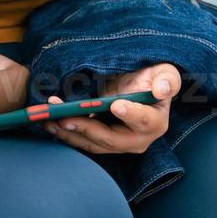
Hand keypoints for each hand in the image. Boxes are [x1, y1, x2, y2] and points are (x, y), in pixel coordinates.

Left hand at [44, 63, 180, 154]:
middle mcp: (137, 140)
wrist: (138, 87)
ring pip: (92, 143)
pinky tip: (49, 123)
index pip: (144, 120)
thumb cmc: (153, 79)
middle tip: (65, 118)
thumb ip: (167, 80)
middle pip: (110, 138)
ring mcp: (118, 145)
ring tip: (49, 120)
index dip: (130, 114)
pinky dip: (65, 133)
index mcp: (156, 122)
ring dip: (69, 133)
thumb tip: (162, 89)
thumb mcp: (164, 73)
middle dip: (86, 128)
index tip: (115, 105)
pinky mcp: (101, 143)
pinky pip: (82, 141)